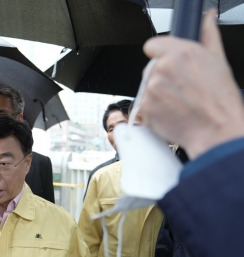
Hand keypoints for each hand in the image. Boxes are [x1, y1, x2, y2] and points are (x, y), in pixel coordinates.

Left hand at [142, 10, 243, 158]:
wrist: (216, 130)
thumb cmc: (220, 100)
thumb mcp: (218, 60)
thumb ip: (208, 35)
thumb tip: (207, 18)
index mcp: (180, 53)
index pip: (152, 45)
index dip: (160, 53)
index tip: (167, 61)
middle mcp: (162, 69)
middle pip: (150, 67)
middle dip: (162, 76)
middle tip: (181, 87)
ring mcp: (151, 89)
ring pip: (147, 86)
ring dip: (158, 92)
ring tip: (179, 101)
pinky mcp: (145, 108)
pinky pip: (144, 104)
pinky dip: (154, 109)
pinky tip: (172, 111)